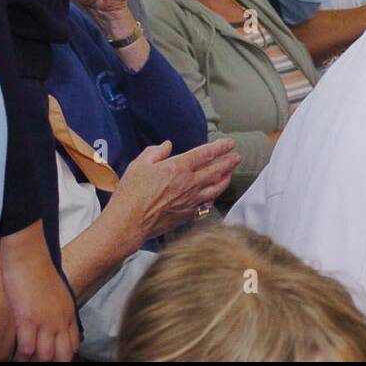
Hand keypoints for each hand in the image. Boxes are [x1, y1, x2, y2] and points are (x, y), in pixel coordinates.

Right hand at [0, 222, 78, 361]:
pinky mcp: (27, 319)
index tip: (54, 360)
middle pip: (62, 355)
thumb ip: (56, 310)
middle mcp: (59, 320)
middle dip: (52, 363)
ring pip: (45, 356)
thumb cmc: (37, 269)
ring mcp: (45, 321)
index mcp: (67, 313)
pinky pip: (27, 348)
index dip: (63, 357)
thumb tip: (50, 324)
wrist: (27, 254)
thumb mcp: (55, 292)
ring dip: (33, 362)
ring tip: (23, 361)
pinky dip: (21, 355)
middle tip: (38, 363)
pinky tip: (14, 354)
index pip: (72, 345)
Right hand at [106, 139, 240, 244]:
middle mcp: (189, 183)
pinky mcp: (188, 214)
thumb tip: (167, 145)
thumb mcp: (139, 164)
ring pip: (216, 187)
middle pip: (216, 170)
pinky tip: (215, 193)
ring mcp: (191, 200)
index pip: (206, 154)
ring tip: (231, 173)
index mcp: (178, 168)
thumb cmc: (131, 193)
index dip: (220, 147)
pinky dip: (214, 195)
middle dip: (229, 162)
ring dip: (226, 178)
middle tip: (237, 156)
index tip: (229, 143)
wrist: (129, 223)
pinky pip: (207, 202)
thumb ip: (156, 152)